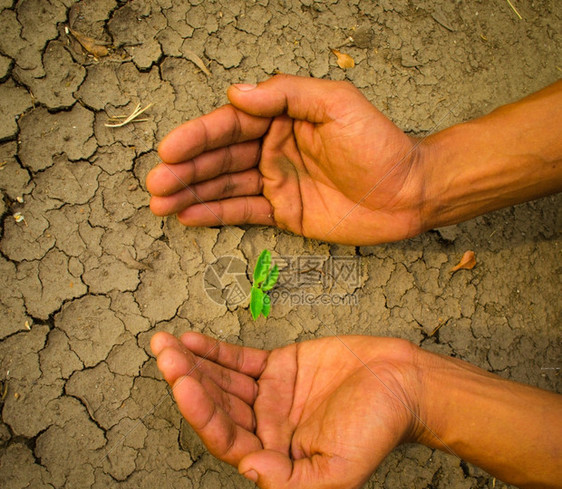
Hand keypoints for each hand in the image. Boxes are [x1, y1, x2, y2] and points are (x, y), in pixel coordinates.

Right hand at [146, 75, 426, 244]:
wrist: (407, 192)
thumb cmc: (378, 143)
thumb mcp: (336, 104)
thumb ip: (287, 95)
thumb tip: (235, 93)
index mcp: (282, 118)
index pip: (230, 125)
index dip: (198, 137)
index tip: (169, 150)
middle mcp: (273, 148)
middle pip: (220, 157)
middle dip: (186, 170)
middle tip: (156, 184)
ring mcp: (276, 181)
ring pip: (225, 186)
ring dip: (192, 193)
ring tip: (160, 203)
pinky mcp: (283, 212)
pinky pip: (243, 212)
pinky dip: (216, 214)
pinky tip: (188, 216)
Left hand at [151, 331, 419, 488]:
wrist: (402, 382)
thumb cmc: (377, 428)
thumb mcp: (339, 472)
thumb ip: (290, 482)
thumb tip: (246, 469)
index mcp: (275, 456)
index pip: (226, 438)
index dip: (200, 412)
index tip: (182, 381)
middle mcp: (265, 427)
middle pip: (216, 406)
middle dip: (187, 381)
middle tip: (164, 354)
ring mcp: (269, 396)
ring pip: (222, 381)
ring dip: (193, 364)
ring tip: (166, 344)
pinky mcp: (278, 367)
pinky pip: (239, 360)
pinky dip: (215, 351)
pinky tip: (191, 341)